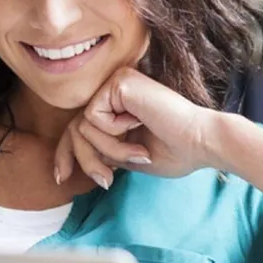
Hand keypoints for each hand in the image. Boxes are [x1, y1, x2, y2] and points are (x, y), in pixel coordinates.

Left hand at [54, 67, 218, 188]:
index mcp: (119, 107)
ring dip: (109, 149)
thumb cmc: (176, 152)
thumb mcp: (128, 157)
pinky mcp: (118, 81)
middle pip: (75, 128)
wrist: (201, 143)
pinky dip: (113, 133)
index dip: (65, 153)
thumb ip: (104, 151)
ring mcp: (115, 83)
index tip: (61, 177)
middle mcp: (115, 90)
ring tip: (138, 153)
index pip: (79, 127)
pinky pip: (93, 117)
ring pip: (82, 126)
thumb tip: (75, 153)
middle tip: (106, 181)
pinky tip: (139, 125)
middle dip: (86, 159)